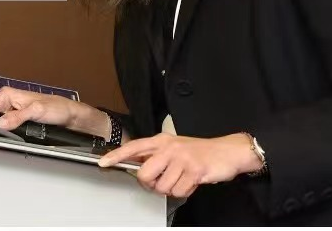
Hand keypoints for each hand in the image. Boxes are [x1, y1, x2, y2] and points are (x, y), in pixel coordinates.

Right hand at [0, 86, 109, 136]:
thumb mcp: (36, 111)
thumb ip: (17, 117)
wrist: (72, 118)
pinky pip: (9, 130)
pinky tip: (15, 139)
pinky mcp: (20, 122)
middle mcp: (9, 102)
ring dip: (4, 133)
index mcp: (8, 94)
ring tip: (9, 140)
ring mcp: (14, 113)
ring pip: (0, 126)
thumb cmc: (57, 108)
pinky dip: (11, 135)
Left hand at [97, 133, 262, 197]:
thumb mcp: (174, 148)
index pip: (134, 147)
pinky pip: (178, 191)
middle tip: (163, 180)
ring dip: (172, 188)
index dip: (117, 156)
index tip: (103, 163)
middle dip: (152, 184)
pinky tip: (191, 181)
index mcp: (162, 141)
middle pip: (145, 174)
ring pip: (162, 187)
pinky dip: (184, 191)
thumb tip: (137, 165)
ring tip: (182, 178)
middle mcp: (169, 147)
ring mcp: (181, 158)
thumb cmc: (199, 151)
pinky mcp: (193, 170)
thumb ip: (156, 155)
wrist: (228, 151)